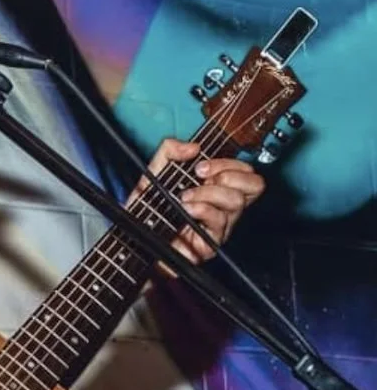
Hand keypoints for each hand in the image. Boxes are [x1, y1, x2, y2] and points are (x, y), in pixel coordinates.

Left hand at [129, 137, 264, 266]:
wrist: (134, 235)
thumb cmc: (148, 208)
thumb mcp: (155, 171)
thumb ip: (169, 150)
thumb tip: (193, 147)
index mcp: (217, 187)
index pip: (246, 171)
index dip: (229, 163)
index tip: (200, 166)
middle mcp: (223, 206)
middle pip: (255, 185)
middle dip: (227, 174)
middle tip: (200, 177)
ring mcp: (220, 225)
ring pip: (236, 201)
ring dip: (208, 193)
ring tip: (185, 197)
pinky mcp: (211, 242)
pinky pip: (219, 221)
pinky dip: (202, 209)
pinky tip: (185, 208)